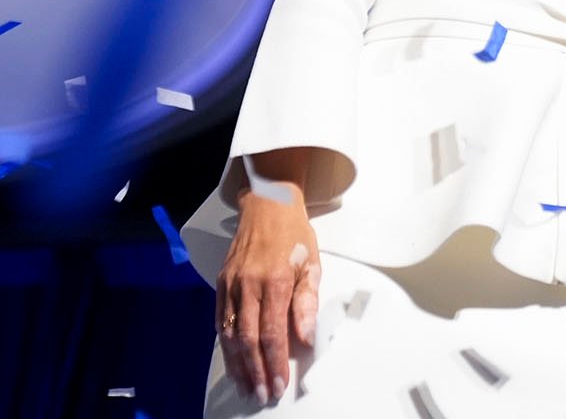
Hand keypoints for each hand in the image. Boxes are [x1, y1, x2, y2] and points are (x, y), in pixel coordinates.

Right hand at [216, 179, 319, 404]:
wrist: (267, 204)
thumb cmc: (295, 235)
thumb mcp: (311, 264)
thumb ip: (307, 302)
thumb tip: (305, 337)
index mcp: (274, 281)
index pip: (273, 332)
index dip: (274, 362)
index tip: (278, 385)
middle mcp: (248, 285)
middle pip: (248, 339)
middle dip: (255, 371)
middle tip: (260, 395)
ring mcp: (231, 284)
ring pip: (229, 334)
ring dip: (237, 364)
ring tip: (244, 386)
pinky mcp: (220, 283)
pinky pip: (220, 320)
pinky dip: (225, 345)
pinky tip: (232, 360)